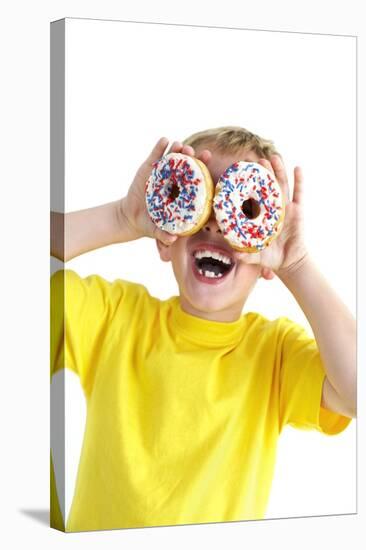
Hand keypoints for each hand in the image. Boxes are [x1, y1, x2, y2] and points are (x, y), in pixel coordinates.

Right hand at [119, 138, 211, 244]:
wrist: (131, 216)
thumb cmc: (149, 224)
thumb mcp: (156, 230)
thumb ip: (164, 235)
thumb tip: (172, 239)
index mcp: (182, 194)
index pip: (197, 182)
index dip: (205, 174)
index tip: (210, 169)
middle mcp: (175, 181)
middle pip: (188, 166)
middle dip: (193, 158)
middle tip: (194, 152)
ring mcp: (162, 173)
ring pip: (173, 158)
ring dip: (178, 150)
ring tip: (180, 145)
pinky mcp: (149, 167)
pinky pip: (156, 155)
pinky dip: (160, 147)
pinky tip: (164, 140)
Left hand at [237, 155, 307, 278]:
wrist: (289, 261)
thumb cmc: (269, 257)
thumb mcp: (255, 256)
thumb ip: (245, 255)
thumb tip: (233, 254)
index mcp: (258, 215)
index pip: (250, 197)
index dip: (245, 186)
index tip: (238, 174)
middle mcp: (270, 208)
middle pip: (265, 186)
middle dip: (261, 173)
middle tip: (254, 160)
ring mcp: (285, 207)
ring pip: (281, 185)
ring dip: (278, 170)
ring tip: (273, 157)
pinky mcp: (298, 210)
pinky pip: (299, 193)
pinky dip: (299, 180)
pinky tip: (297, 168)